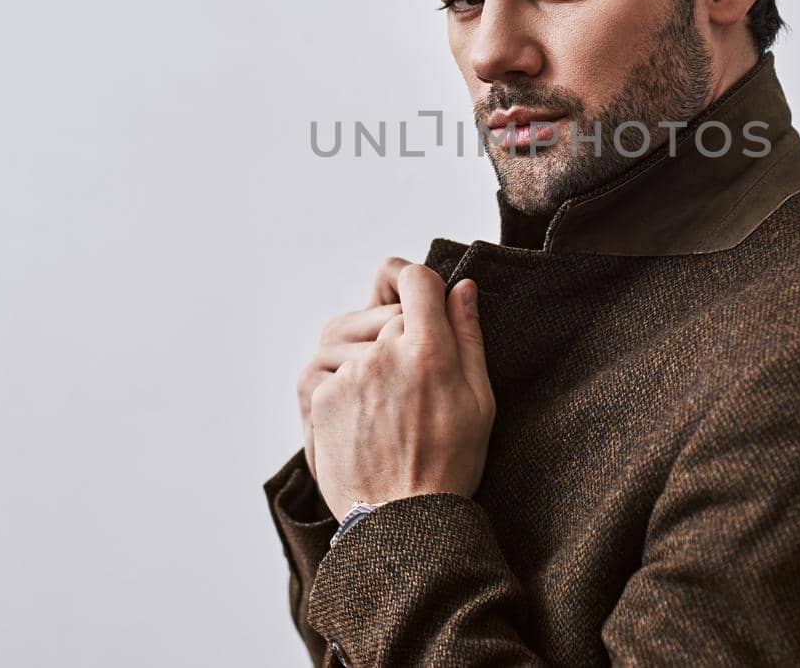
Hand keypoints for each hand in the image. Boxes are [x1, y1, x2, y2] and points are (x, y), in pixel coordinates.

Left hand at [308, 264, 494, 519]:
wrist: (401, 521)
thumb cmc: (449, 464)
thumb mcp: (480, 400)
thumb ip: (468, 337)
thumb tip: (462, 288)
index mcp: (429, 350)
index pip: (415, 279)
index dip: (415, 278)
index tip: (418, 291)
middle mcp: (383, 354)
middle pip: (387, 313)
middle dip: (400, 332)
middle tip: (414, 373)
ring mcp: (348, 375)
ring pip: (354, 338)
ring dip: (368, 356)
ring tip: (387, 399)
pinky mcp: (319, 397)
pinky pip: (330, 368)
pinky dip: (345, 383)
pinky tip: (365, 416)